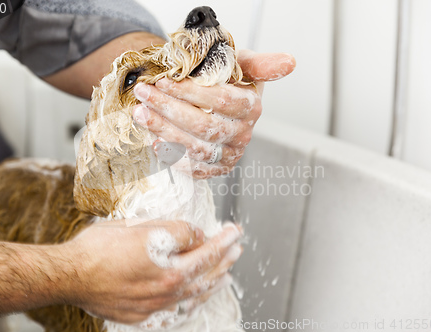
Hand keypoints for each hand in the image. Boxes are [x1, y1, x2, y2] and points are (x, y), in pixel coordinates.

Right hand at [61, 220, 242, 323]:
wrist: (69, 275)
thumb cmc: (99, 248)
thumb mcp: (141, 227)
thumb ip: (174, 231)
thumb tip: (193, 234)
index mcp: (170, 269)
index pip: (206, 251)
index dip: (223, 239)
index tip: (234, 231)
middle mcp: (167, 292)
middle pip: (205, 275)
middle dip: (224, 260)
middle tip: (236, 248)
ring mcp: (155, 307)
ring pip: (194, 296)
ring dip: (213, 282)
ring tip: (226, 274)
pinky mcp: (142, 315)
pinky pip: (176, 308)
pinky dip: (191, 300)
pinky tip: (195, 295)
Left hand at [132, 50, 295, 178]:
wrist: (214, 102)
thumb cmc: (225, 81)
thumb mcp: (241, 65)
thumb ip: (260, 63)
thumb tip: (290, 62)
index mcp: (251, 107)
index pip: (220, 100)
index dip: (189, 92)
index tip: (163, 81)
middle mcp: (243, 134)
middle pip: (204, 125)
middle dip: (169, 109)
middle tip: (144, 94)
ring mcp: (230, 155)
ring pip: (195, 147)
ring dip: (163, 130)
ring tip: (140, 113)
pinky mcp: (215, 169)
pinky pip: (193, 168)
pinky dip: (171, 156)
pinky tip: (154, 140)